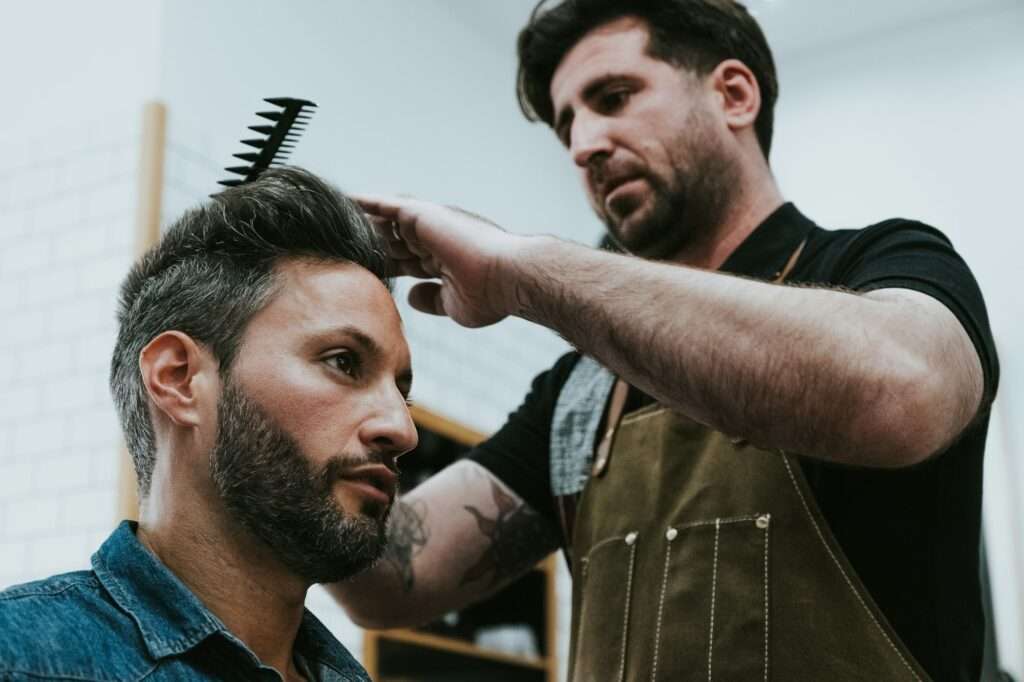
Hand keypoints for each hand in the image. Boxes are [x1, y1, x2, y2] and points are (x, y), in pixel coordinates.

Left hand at [354, 194, 525, 327]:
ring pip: (386, 223)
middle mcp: (436, 239)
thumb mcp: (453, 304)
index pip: (406, 261)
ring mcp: (430, 225)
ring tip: (335, 222)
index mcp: (443, 260)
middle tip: (340, 246)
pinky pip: (386, 206)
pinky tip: (345, 201)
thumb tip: (411, 297)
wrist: (507, 278)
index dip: (385, 265)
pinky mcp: (423, 215)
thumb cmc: (490, 295)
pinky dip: (367, 203)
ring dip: (363, 224)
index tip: (364, 270)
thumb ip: (431, 299)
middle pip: (392, 241)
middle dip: (370, 245)